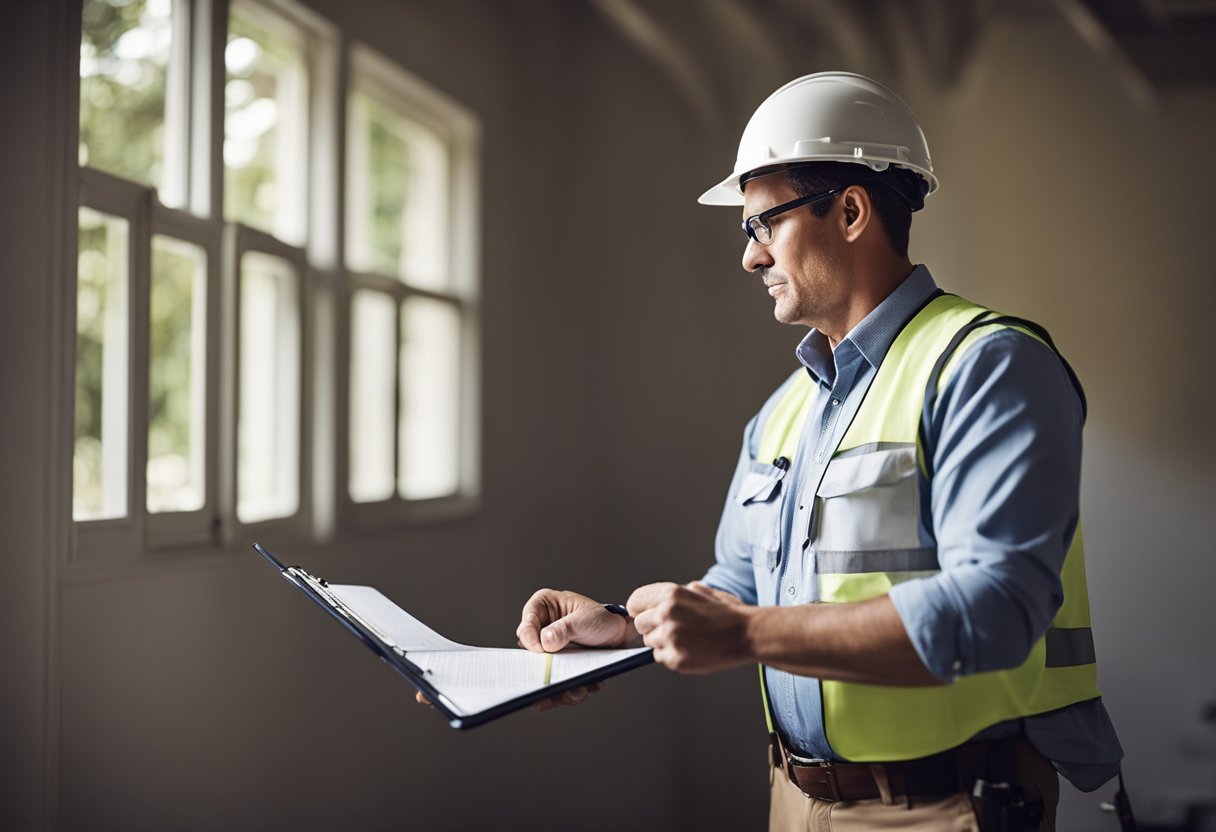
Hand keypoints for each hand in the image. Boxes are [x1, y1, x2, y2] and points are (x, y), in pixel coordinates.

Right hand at [516, 588, 635, 712]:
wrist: (620, 634)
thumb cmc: (602, 618)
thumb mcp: (584, 619)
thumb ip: (563, 629)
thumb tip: (545, 641)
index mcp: (542, 607)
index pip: (526, 627)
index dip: (530, 642)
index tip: (541, 652)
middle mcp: (541, 628)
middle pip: (530, 654)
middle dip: (542, 671)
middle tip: (548, 685)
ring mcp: (548, 648)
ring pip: (542, 672)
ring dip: (557, 686)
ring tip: (575, 692)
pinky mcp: (558, 664)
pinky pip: (556, 681)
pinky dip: (568, 689)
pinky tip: (583, 689)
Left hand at [627, 581, 751, 673]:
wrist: (746, 634)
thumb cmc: (726, 612)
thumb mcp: (700, 590)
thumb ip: (675, 593)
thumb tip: (656, 601)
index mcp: (670, 594)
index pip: (634, 602)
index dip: (640, 609)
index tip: (644, 614)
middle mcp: (666, 614)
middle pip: (639, 624)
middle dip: (652, 626)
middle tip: (672, 628)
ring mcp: (670, 638)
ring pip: (649, 642)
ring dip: (662, 641)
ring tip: (686, 638)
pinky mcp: (676, 659)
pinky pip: (660, 657)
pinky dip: (671, 654)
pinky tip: (689, 648)